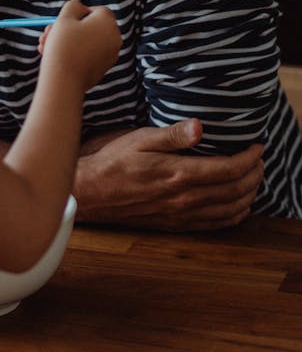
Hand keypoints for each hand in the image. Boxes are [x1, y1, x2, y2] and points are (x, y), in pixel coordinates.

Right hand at [38, 0, 120, 91]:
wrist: (65, 81)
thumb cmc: (64, 45)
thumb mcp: (65, 18)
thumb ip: (74, 6)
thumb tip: (80, 9)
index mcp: (108, 22)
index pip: (95, 10)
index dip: (77, 14)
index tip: (62, 21)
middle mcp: (114, 37)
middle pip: (90, 27)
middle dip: (67, 29)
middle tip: (48, 34)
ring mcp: (110, 55)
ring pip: (86, 41)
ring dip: (67, 41)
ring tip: (45, 47)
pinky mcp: (103, 69)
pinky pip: (88, 55)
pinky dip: (75, 54)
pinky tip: (56, 58)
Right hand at [73, 119, 264, 230]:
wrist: (92, 193)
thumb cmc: (113, 162)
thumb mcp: (140, 139)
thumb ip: (173, 135)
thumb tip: (200, 126)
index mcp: (179, 174)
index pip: (228, 169)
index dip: (249, 158)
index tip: (257, 146)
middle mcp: (185, 198)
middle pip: (234, 190)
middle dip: (254, 175)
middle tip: (260, 160)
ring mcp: (181, 214)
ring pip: (229, 210)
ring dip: (249, 195)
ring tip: (255, 179)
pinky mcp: (175, 224)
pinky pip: (214, 224)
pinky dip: (234, 216)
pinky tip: (238, 207)